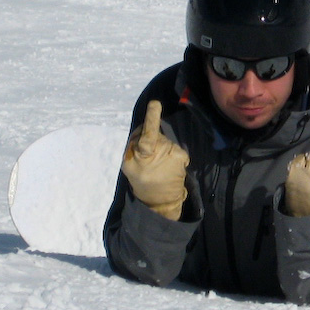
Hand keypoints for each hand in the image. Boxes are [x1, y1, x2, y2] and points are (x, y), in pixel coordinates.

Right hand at [121, 101, 189, 220]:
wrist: (159, 204)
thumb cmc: (145, 182)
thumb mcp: (132, 166)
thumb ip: (136, 146)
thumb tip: (148, 124)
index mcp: (131, 159)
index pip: (141, 136)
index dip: (151, 119)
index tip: (155, 104)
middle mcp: (148, 157)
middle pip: (153, 134)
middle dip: (154, 140)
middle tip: (153, 162)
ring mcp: (165, 158)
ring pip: (165, 142)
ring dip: (165, 151)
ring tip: (163, 169)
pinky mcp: (179, 160)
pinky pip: (178, 151)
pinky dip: (177, 157)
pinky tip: (172, 170)